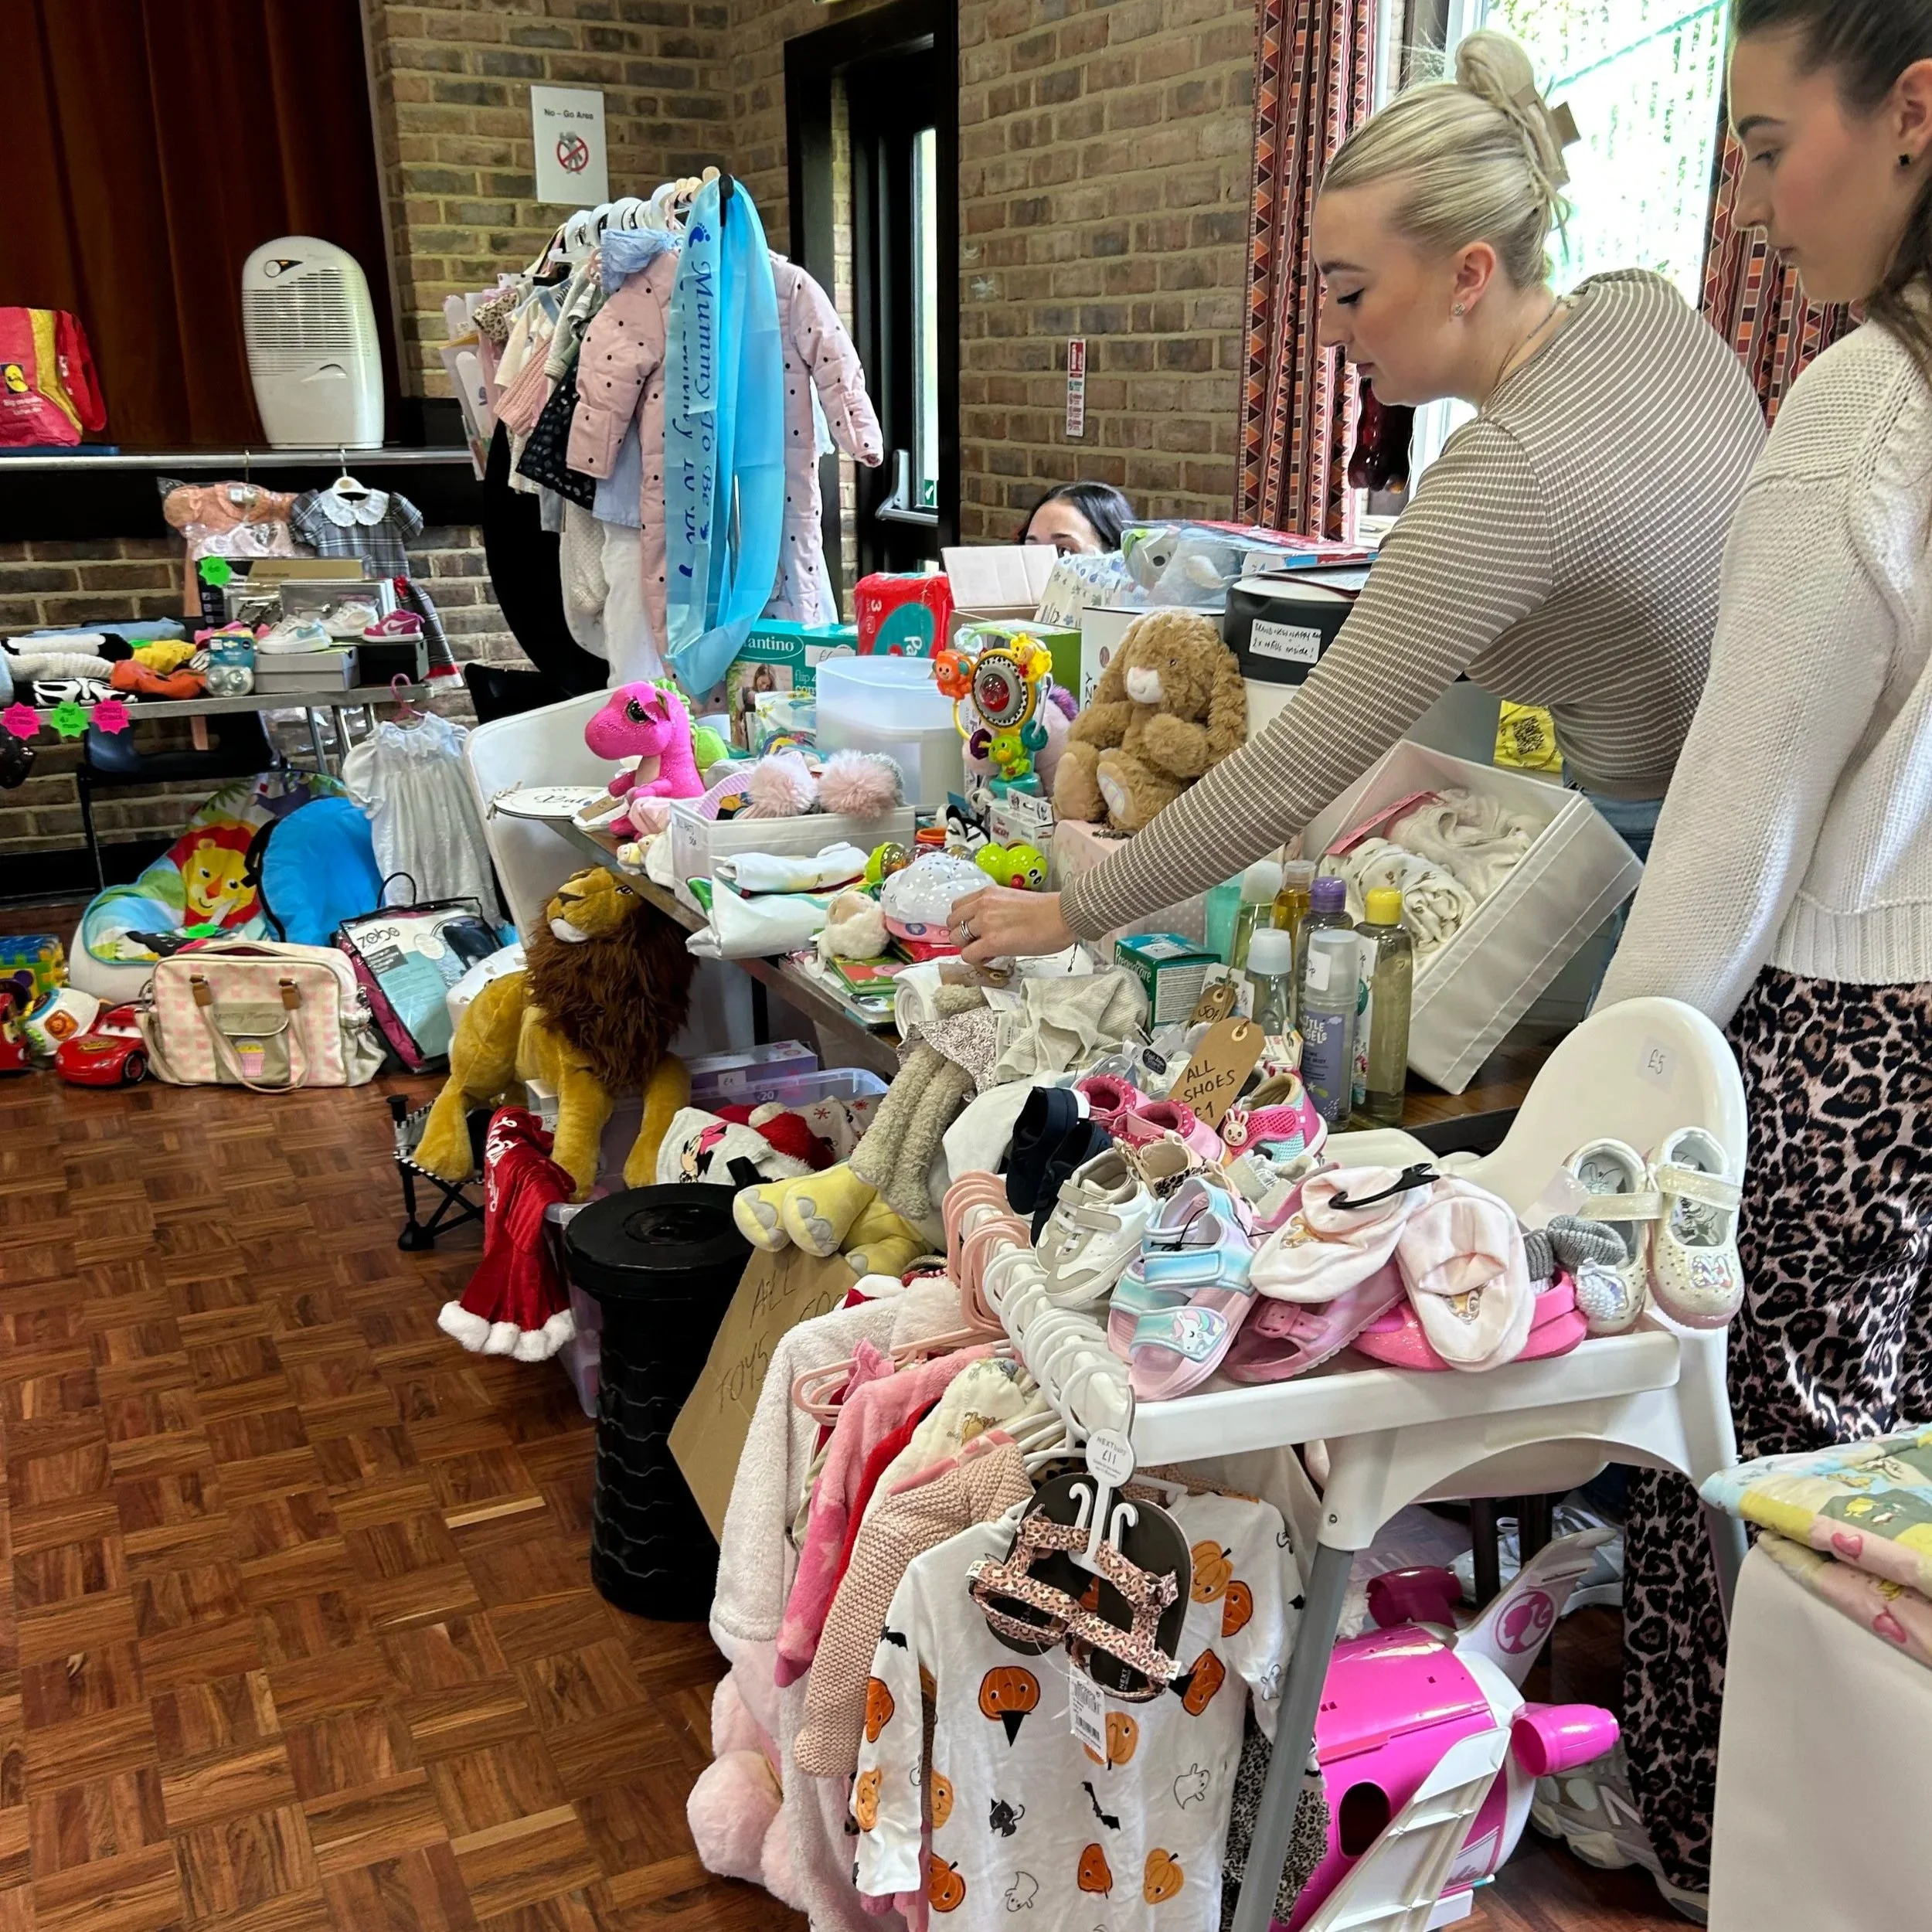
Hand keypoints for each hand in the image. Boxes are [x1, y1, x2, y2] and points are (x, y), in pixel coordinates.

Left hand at [950, 887, 1074, 965]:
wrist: (1064, 916)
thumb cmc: (1047, 910)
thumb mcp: (1012, 901)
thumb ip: (995, 910)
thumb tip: (989, 928)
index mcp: (987, 894)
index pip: (957, 908)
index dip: (963, 922)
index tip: (974, 930)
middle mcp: (982, 905)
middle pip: (952, 924)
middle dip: (962, 936)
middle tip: (978, 943)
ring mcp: (985, 923)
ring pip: (956, 940)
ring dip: (968, 948)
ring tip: (986, 951)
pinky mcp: (992, 942)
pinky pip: (968, 955)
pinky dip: (976, 959)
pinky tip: (991, 958)